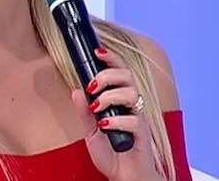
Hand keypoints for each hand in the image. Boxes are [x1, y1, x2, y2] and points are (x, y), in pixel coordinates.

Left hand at [71, 47, 164, 180]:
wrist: (125, 177)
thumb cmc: (111, 153)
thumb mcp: (90, 131)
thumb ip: (84, 112)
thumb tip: (76, 91)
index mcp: (119, 100)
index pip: (119, 71)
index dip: (111, 58)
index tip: (97, 51)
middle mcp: (131, 105)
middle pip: (127, 76)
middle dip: (107, 75)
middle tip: (92, 85)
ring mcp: (138, 118)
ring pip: (131, 93)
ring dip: (110, 96)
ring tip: (96, 108)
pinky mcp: (143, 134)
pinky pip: (134, 120)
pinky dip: (116, 121)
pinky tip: (104, 126)